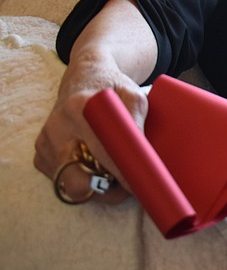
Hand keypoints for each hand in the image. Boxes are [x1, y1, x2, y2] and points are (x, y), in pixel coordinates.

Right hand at [33, 51, 148, 205]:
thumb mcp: (133, 95)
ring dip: (95, 188)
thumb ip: (137, 122)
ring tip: (116, 176)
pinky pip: (61, 181)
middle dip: (104, 191)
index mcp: (79, 108)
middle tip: (127, 186)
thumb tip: (143, 157)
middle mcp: (56, 127)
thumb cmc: (112, 89)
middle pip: (77, 180)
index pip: (101, 152)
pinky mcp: (40, 155)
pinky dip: (81, 180)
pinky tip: (95, 167)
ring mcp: (45, 143)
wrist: (83, 78)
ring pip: (69, 186)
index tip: (138, 184)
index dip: (122, 173)